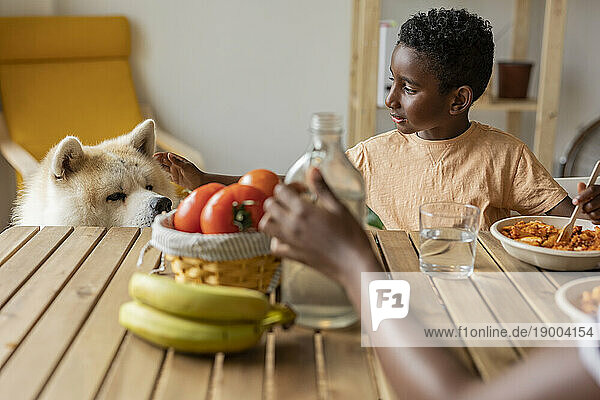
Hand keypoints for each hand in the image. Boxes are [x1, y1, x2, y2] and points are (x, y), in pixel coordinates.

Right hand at [153, 152, 204, 189]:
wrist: (200, 183)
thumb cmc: (195, 173)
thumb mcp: (186, 166)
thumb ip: (177, 161)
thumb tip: (169, 155)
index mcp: (178, 160)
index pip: (167, 156)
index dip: (161, 155)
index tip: (154, 156)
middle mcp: (175, 165)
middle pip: (164, 161)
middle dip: (157, 161)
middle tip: (150, 161)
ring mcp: (174, 172)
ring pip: (164, 168)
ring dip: (158, 168)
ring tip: (151, 168)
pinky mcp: (175, 179)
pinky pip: (166, 176)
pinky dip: (161, 176)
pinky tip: (156, 176)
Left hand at [259, 168, 376, 284]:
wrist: (353, 264)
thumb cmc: (351, 237)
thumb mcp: (339, 207)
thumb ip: (323, 188)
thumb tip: (313, 171)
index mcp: (304, 210)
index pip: (281, 191)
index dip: (290, 186)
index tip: (301, 189)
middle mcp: (293, 225)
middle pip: (269, 205)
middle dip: (278, 199)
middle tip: (292, 200)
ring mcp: (290, 241)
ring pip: (265, 225)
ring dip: (272, 217)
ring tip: (285, 216)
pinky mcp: (293, 255)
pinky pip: (274, 246)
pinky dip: (275, 239)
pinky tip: (287, 235)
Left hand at [573, 183, 599, 223]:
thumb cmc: (598, 197)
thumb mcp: (592, 191)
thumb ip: (585, 190)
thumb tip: (580, 185)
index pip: (592, 190)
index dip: (582, 196)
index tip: (575, 201)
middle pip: (591, 205)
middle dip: (584, 208)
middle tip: (582, 208)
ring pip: (594, 214)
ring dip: (588, 214)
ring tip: (588, 211)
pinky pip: (598, 221)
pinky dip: (593, 220)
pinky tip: (593, 214)